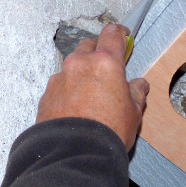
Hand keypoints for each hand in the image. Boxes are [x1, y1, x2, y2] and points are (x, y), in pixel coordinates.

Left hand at [36, 24, 148, 149]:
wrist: (75, 153)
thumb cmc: (108, 131)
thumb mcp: (134, 112)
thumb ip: (136, 93)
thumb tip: (139, 86)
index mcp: (105, 63)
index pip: (112, 34)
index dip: (120, 33)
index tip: (123, 36)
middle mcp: (79, 64)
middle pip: (89, 45)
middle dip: (98, 53)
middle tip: (107, 69)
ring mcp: (60, 78)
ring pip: (72, 66)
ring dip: (82, 73)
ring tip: (91, 95)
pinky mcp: (47, 94)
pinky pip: (60, 85)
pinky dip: (68, 90)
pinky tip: (76, 108)